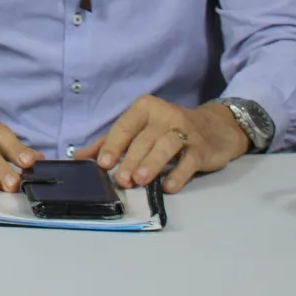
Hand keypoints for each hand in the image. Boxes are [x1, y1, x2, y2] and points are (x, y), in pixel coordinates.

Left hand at [75, 96, 249, 192]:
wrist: (215, 127)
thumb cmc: (168, 129)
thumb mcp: (139, 129)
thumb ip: (110, 141)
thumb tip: (79, 156)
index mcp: (144, 108)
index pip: (124, 127)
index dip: (112, 146)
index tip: (102, 163)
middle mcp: (165, 115)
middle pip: (143, 140)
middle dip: (130, 160)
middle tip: (120, 179)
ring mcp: (186, 131)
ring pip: (165, 147)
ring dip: (151, 164)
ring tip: (138, 181)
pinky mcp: (202, 148)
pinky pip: (189, 161)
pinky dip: (178, 174)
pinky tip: (168, 187)